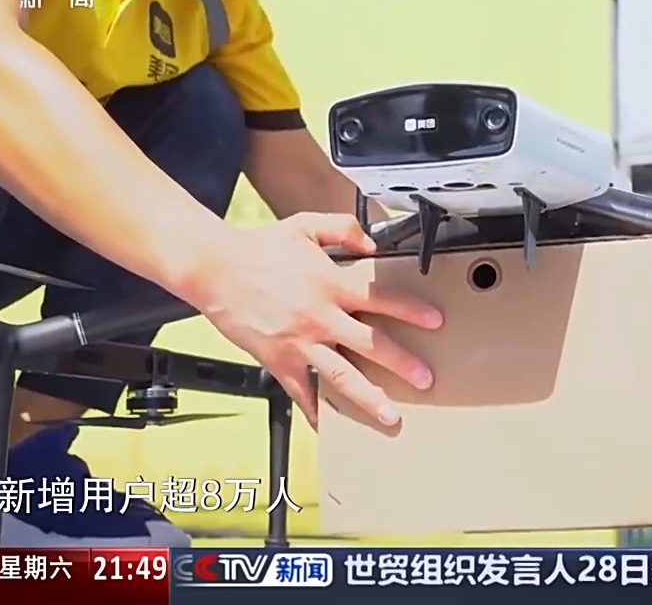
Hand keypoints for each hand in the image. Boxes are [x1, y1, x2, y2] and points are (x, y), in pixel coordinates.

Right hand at [189, 213, 442, 428]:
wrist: (216, 269)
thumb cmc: (259, 249)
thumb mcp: (306, 226)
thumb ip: (344, 229)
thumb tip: (371, 241)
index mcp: (332, 284)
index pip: (382, 299)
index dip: (412, 310)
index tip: (435, 322)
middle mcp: (320, 317)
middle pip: (370, 344)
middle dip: (402, 363)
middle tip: (426, 379)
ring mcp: (300, 343)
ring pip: (341, 376)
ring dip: (368, 397)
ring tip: (391, 415)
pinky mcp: (279, 361)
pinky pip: (302, 392)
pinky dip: (315, 411)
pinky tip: (329, 426)